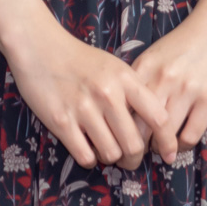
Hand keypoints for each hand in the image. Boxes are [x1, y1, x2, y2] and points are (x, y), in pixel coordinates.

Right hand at [0, 0, 175, 170]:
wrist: (39, 46)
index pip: (158, 118)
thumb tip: (151, 126)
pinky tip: (87, 148)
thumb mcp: (113, 66)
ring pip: (111, 154)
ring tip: (105, 150)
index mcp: (125, 79)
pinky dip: (89, 158)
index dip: (167, 141)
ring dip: (110, 159)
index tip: (168, 154)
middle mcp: (108, 94)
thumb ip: (132, 92)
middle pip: (134, 145)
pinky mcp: (61, 121)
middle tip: (129, 159)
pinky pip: (85, 156)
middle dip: (134, 159)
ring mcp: (83, 109)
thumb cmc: (79, 58)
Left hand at [131, 0, 206, 164]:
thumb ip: (141, 78)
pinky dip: (183, 146)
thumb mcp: (156, 54)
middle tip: (133, 159)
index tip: (118, 140)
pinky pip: (190, 135)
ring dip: (161, 150)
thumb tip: (124, 109)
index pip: (122, 108)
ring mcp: (187, 90)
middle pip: (139, 127)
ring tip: (161, 154)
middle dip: (134, 148)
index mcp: (144, 67)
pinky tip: (181, 146)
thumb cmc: (187, 40)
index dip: (118, 129)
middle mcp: (162, 80)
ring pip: (164, 136)